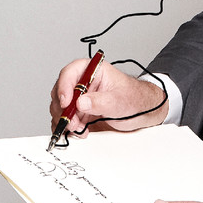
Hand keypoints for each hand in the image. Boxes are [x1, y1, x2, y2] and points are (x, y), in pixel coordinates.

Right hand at [50, 58, 166, 134]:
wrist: (142, 112)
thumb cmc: (134, 98)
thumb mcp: (119, 100)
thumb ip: (100, 101)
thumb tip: (81, 102)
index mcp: (92, 70)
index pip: (70, 73)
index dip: (64, 87)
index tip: (66, 103)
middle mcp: (83, 83)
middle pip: (61, 92)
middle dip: (63, 109)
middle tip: (72, 122)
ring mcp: (80, 98)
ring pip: (61, 107)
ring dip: (65, 120)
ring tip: (78, 128)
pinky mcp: (81, 112)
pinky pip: (66, 119)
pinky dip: (68, 127)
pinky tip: (78, 132)